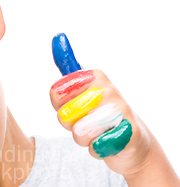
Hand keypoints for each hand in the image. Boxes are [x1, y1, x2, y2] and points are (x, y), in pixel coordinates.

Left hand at [49, 33, 153, 177]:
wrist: (131, 143)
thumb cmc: (99, 116)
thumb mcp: (81, 90)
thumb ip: (68, 69)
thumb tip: (58, 36)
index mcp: (95, 76)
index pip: (56, 92)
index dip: (60, 106)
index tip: (73, 104)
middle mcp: (109, 89)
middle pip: (65, 115)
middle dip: (71, 125)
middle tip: (86, 122)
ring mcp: (121, 111)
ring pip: (79, 133)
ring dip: (84, 139)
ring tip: (97, 133)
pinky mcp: (129, 135)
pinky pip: (95, 147)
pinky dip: (97, 150)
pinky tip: (107, 143)